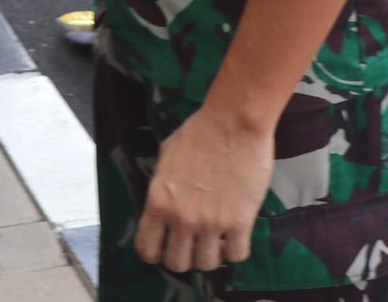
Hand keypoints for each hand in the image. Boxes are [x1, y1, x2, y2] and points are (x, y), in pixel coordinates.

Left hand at [136, 104, 274, 272]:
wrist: (234, 122)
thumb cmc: (199, 132)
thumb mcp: (166, 157)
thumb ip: (161, 186)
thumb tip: (164, 203)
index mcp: (158, 201)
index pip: (147, 248)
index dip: (155, 253)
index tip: (165, 247)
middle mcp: (182, 218)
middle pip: (178, 263)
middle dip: (184, 257)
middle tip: (193, 244)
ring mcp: (211, 224)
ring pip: (207, 265)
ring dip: (211, 255)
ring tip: (217, 240)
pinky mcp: (240, 223)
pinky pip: (237, 255)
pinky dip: (236, 250)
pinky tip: (235, 236)